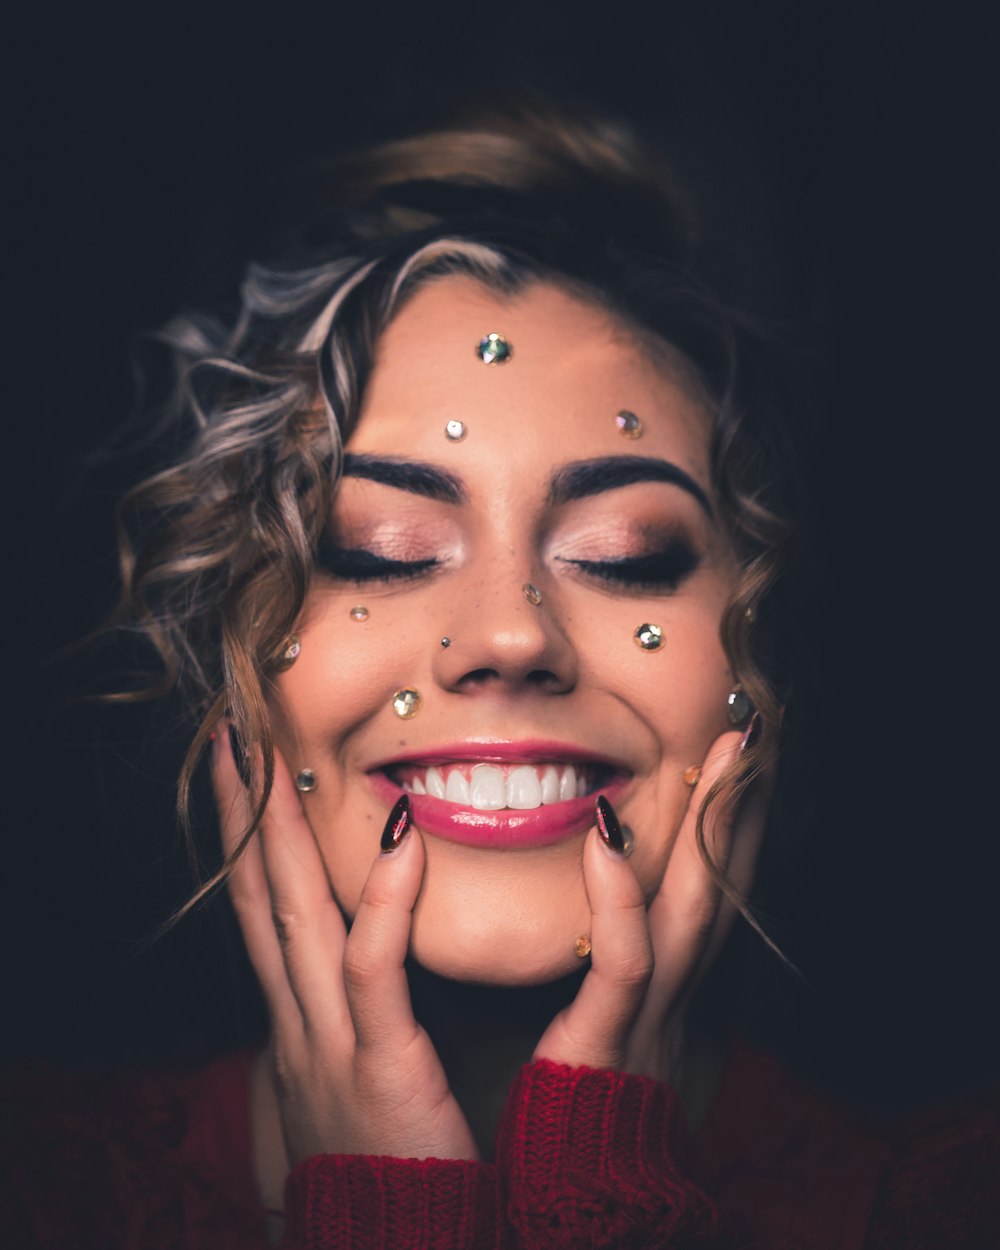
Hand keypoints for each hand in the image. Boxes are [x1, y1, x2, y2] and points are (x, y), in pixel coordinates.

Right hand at [212, 730, 478, 1164]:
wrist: (395, 1247)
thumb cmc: (393, 1163)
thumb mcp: (357, 1079)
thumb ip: (356, 1019)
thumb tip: (364, 963)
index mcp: (301, 1022)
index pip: (264, 910)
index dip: (249, 838)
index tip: (243, 772)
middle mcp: (299, 1022)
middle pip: (259, 896)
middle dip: (242, 813)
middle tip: (229, 736)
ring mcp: (329, 1041)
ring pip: (292, 916)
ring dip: (277, 830)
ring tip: (267, 756)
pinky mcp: (379, 1065)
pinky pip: (373, 970)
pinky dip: (381, 899)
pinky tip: (396, 835)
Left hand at [533, 729, 772, 1083]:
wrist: (563, 1204)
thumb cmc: (559, 1114)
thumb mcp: (591, 1026)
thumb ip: (594, 968)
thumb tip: (585, 901)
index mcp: (658, 992)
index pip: (696, 892)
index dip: (720, 828)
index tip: (726, 760)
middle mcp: (668, 1000)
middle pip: (715, 887)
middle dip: (737, 810)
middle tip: (749, 734)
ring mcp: (646, 1021)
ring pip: (691, 911)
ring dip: (711, 830)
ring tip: (723, 756)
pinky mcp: (606, 1046)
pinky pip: (624, 967)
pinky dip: (620, 902)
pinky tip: (607, 838)